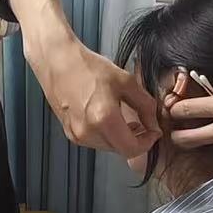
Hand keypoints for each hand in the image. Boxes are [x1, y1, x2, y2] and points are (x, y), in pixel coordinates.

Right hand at [32, 35, 158, 156]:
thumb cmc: (87, 67)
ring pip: (108, 147)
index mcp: (104, 119)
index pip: (132, 149)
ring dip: (120, 137)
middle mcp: (88, 132)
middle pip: (121, 150)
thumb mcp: (126, 82)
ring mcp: (77, 134)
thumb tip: (153, 123)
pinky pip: (95, 141)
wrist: (58, 61)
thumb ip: (145, 105)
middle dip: (135, 139)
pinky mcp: (70, 133)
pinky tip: (106, 116)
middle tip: (141, 123)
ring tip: (123, 117)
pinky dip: (106, 134)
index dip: (147, 143)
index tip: (152, 132)